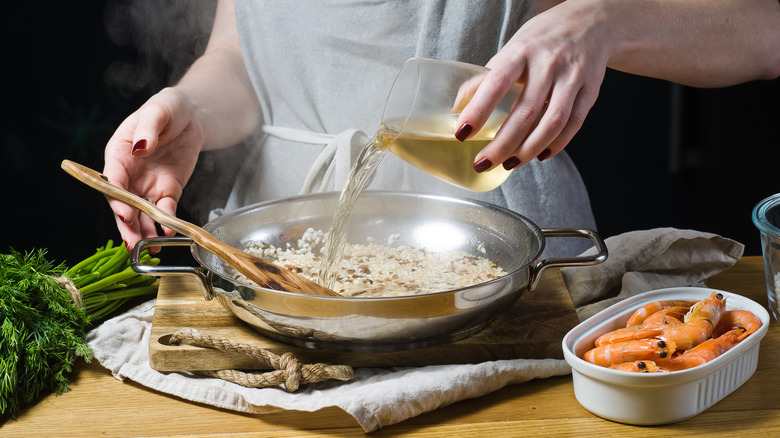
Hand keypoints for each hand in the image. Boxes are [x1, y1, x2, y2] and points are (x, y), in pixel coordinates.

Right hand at [103, 87, 203, 249]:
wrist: (190, 116)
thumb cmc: (167, 109)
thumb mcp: (157, 111)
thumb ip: (147, 130)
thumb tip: (140, 147)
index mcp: (119, 153)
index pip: (112, 179)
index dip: (116, 198)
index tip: (124, 212)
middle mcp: (129, 174)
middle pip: (123, 203)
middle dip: (127, 224)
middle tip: (133, 242)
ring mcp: (147, 185)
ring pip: (141, 213)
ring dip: (144, 231)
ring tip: (149, 247)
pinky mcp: (168, 191)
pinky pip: (165, 210)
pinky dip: (166, 222)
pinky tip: (168, 232)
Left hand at [456, 2, 607, 171]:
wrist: (591, 23)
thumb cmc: (543, 40)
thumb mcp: (512, 48)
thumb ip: (488, 77)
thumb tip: (457, 106)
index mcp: (522, 51)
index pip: (496, 83)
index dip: (478, 111)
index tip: (462, 133)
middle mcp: (549, 64)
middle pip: (525, 112)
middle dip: (501, 144)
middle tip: (484, 163)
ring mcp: (572, 77)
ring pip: (552, 123)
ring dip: (528, 150)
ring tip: (509, 164)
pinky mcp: (591, 90)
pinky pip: (573, 124)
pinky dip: (556, 144)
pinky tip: (539, 155)